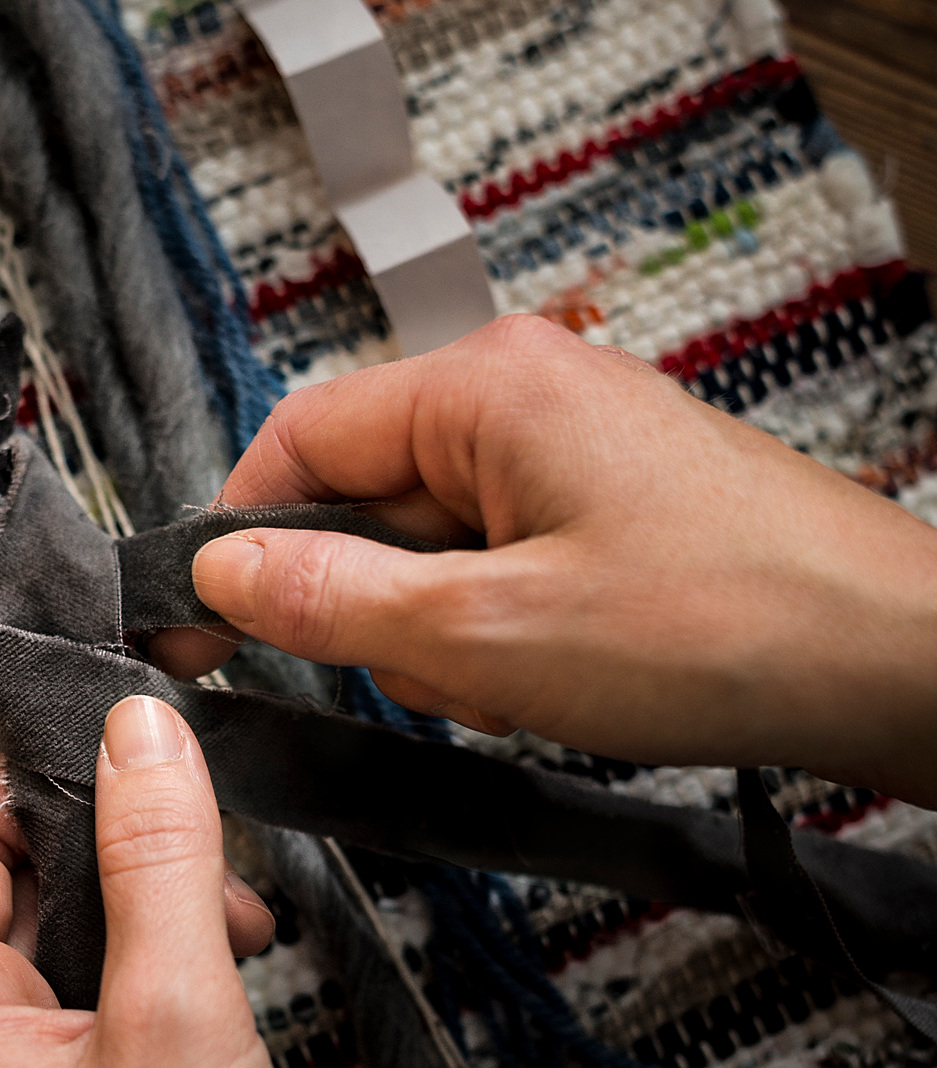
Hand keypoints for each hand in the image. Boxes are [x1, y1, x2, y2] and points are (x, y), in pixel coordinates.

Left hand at [0, 697, 344, 1067]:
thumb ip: (159, 856)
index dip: (49, 780)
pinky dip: (163, 982)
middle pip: (16, 877)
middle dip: (123, 858)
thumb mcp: (177, 1014)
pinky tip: (228, 1000)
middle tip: (211, 874)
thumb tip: (140, 735)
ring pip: (66, 939)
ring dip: (154, 920)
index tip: (140, 761)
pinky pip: (96, 1004)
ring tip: (235, 947)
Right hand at [163, 314, 936, 807]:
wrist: (903, 661)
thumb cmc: (731, 626)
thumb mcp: (490, 633)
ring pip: (437, 551)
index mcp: (486, 386)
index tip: (202, 619)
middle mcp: (527, 394)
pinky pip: (504, 569)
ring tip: (530, 681)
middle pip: (369, 501)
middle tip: (442, 674)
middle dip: (383, 610)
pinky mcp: (613, 505)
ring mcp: (575, 449)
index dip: (240, 534)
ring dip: (451, 638)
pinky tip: (567, 679)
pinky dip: (509, 636)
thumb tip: (219, 569)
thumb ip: (335, 600)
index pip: (300, 436)